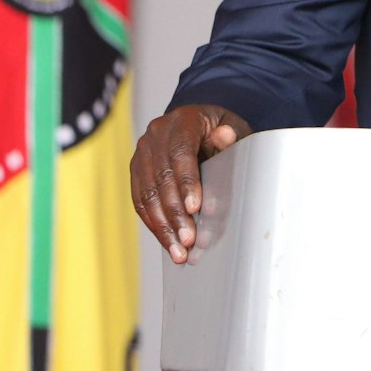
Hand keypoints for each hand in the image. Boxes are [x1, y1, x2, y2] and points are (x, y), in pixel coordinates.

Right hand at [129, 104, 252, 263]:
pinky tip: (166, 241)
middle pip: (162, 178)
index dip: (187, 182)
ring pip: (147, 194)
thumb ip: (230, 136)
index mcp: (182, 120)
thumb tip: (225, 136)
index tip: (195, 208)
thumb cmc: (221, 129)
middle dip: (175, 213)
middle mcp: (157, 134)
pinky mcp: (136, 170)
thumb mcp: (233, 128)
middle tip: (189, 240)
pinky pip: (140, 200)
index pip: (182, 153)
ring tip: (178, 251)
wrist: (200, 124)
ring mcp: (143, 152)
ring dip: (162, 226)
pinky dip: (153, 223)